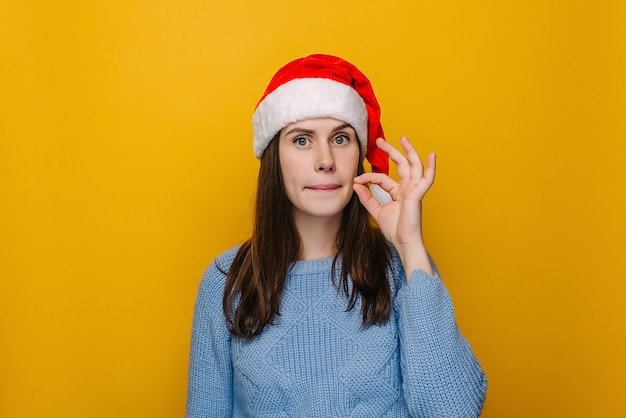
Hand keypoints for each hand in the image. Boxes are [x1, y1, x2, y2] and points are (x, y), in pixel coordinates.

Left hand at [353, 136, 435, 276]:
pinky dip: (431, 167)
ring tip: (403, 138)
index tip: (357, 179)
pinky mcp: (418, 194)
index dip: (369, 177)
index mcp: (398, 192)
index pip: (382, 178)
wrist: (403, 242)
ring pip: (413, 165)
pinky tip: (432, 155)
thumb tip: (356, 185)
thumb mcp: (376, 211)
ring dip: (409, 151)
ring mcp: (414, 190)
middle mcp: (407, 188)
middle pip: (401, 164)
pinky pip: (427, 178)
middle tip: (380, 141)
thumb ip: (367, 198)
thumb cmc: (394, 230)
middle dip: (391, 151)